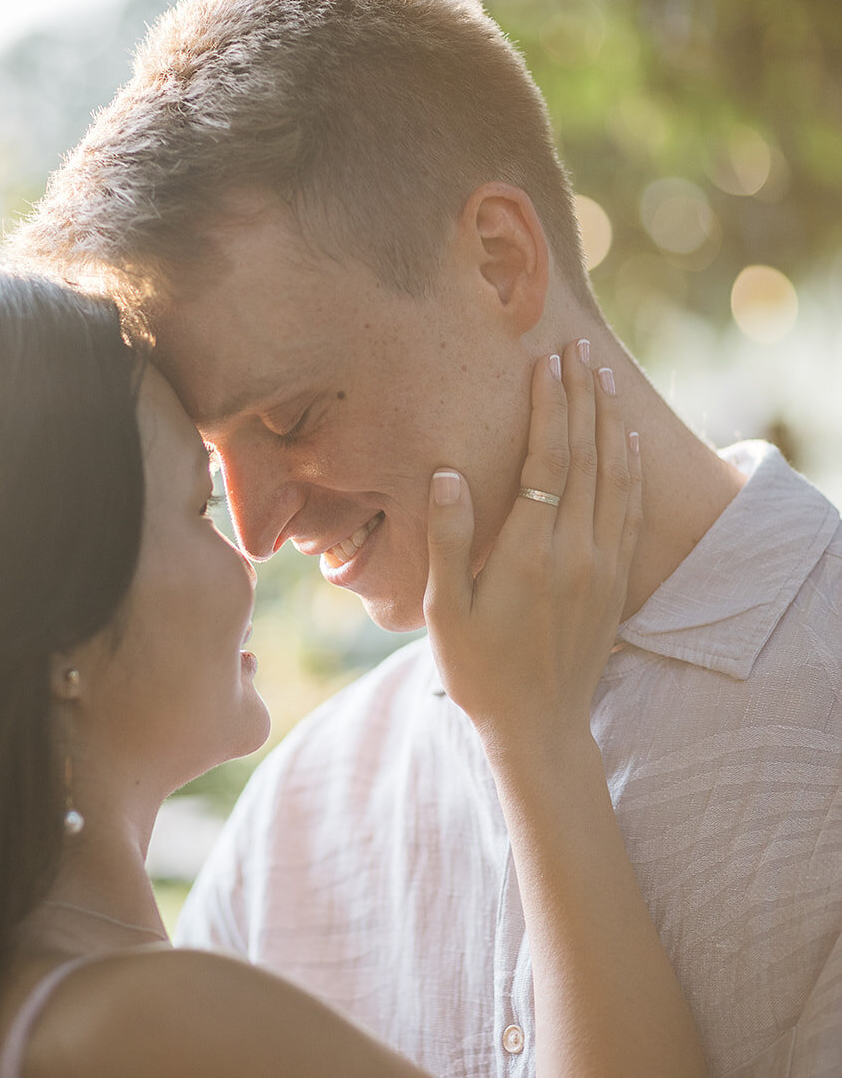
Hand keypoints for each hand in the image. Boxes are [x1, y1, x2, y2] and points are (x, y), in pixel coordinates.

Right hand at [423, 342, 640, 764]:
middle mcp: (576, 551)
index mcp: (531, 553)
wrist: (539, 728)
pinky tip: (628, 441)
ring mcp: (603, 565)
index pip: (546, 460)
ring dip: (610, 422)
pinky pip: (630, 509)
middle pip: (587, 455)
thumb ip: (451, 539)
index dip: (548, 407)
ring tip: (604, 377)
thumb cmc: (480, 670)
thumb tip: (447, 473)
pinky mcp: (617, 581)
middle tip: (579, 349)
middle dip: (583, 397)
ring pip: (615, 475)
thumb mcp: (446, 611)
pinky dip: (631, 467)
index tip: (546, 362)